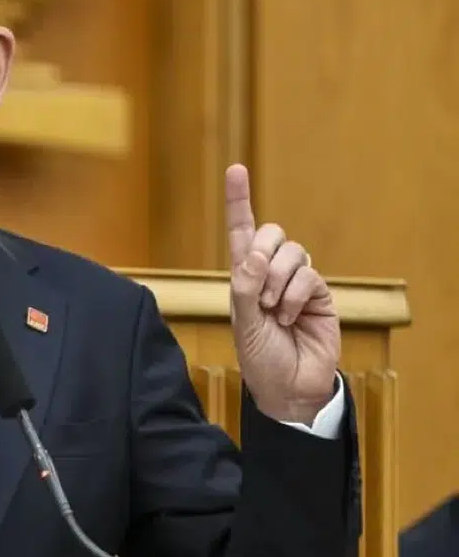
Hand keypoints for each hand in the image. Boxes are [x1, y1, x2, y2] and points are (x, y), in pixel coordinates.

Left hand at [225, 164, 339, 423]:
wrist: (290, 386)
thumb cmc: (260, 357)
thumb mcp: (243, 324)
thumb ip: (246, 288)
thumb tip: (255, 255)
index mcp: (244, 276)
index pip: (240, 231)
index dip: (238, 200)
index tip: (236, 169)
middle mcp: (270, 273)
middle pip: (271, 234)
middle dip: (263, 255)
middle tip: (260, 292)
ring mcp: (296, 281)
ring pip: (292, 252)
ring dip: (278, 281)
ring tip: (274, 311)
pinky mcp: (319, 293)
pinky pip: (309, 275)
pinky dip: (296, 296)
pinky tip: (292, 318)